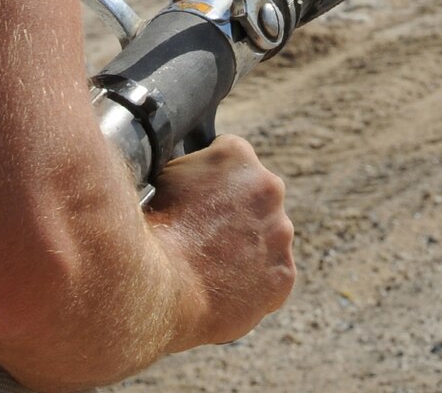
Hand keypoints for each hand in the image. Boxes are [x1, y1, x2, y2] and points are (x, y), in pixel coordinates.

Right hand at [146, 135, 295, 347]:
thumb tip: (200, 172)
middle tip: (210, 234)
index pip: (233, 159)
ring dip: (250, 245)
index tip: (204, 198)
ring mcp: (281, 230)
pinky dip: (255, 280)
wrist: (163, 284)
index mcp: (238, 156)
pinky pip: (273, 273)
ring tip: (216, 264)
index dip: (216, 179)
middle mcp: (269, 186)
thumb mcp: (166, 176)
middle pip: (258, 196)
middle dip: (239, 211)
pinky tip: (228, 286)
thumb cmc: (158, 229)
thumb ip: (195, 166)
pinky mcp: (284, 272)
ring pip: (269, 235)